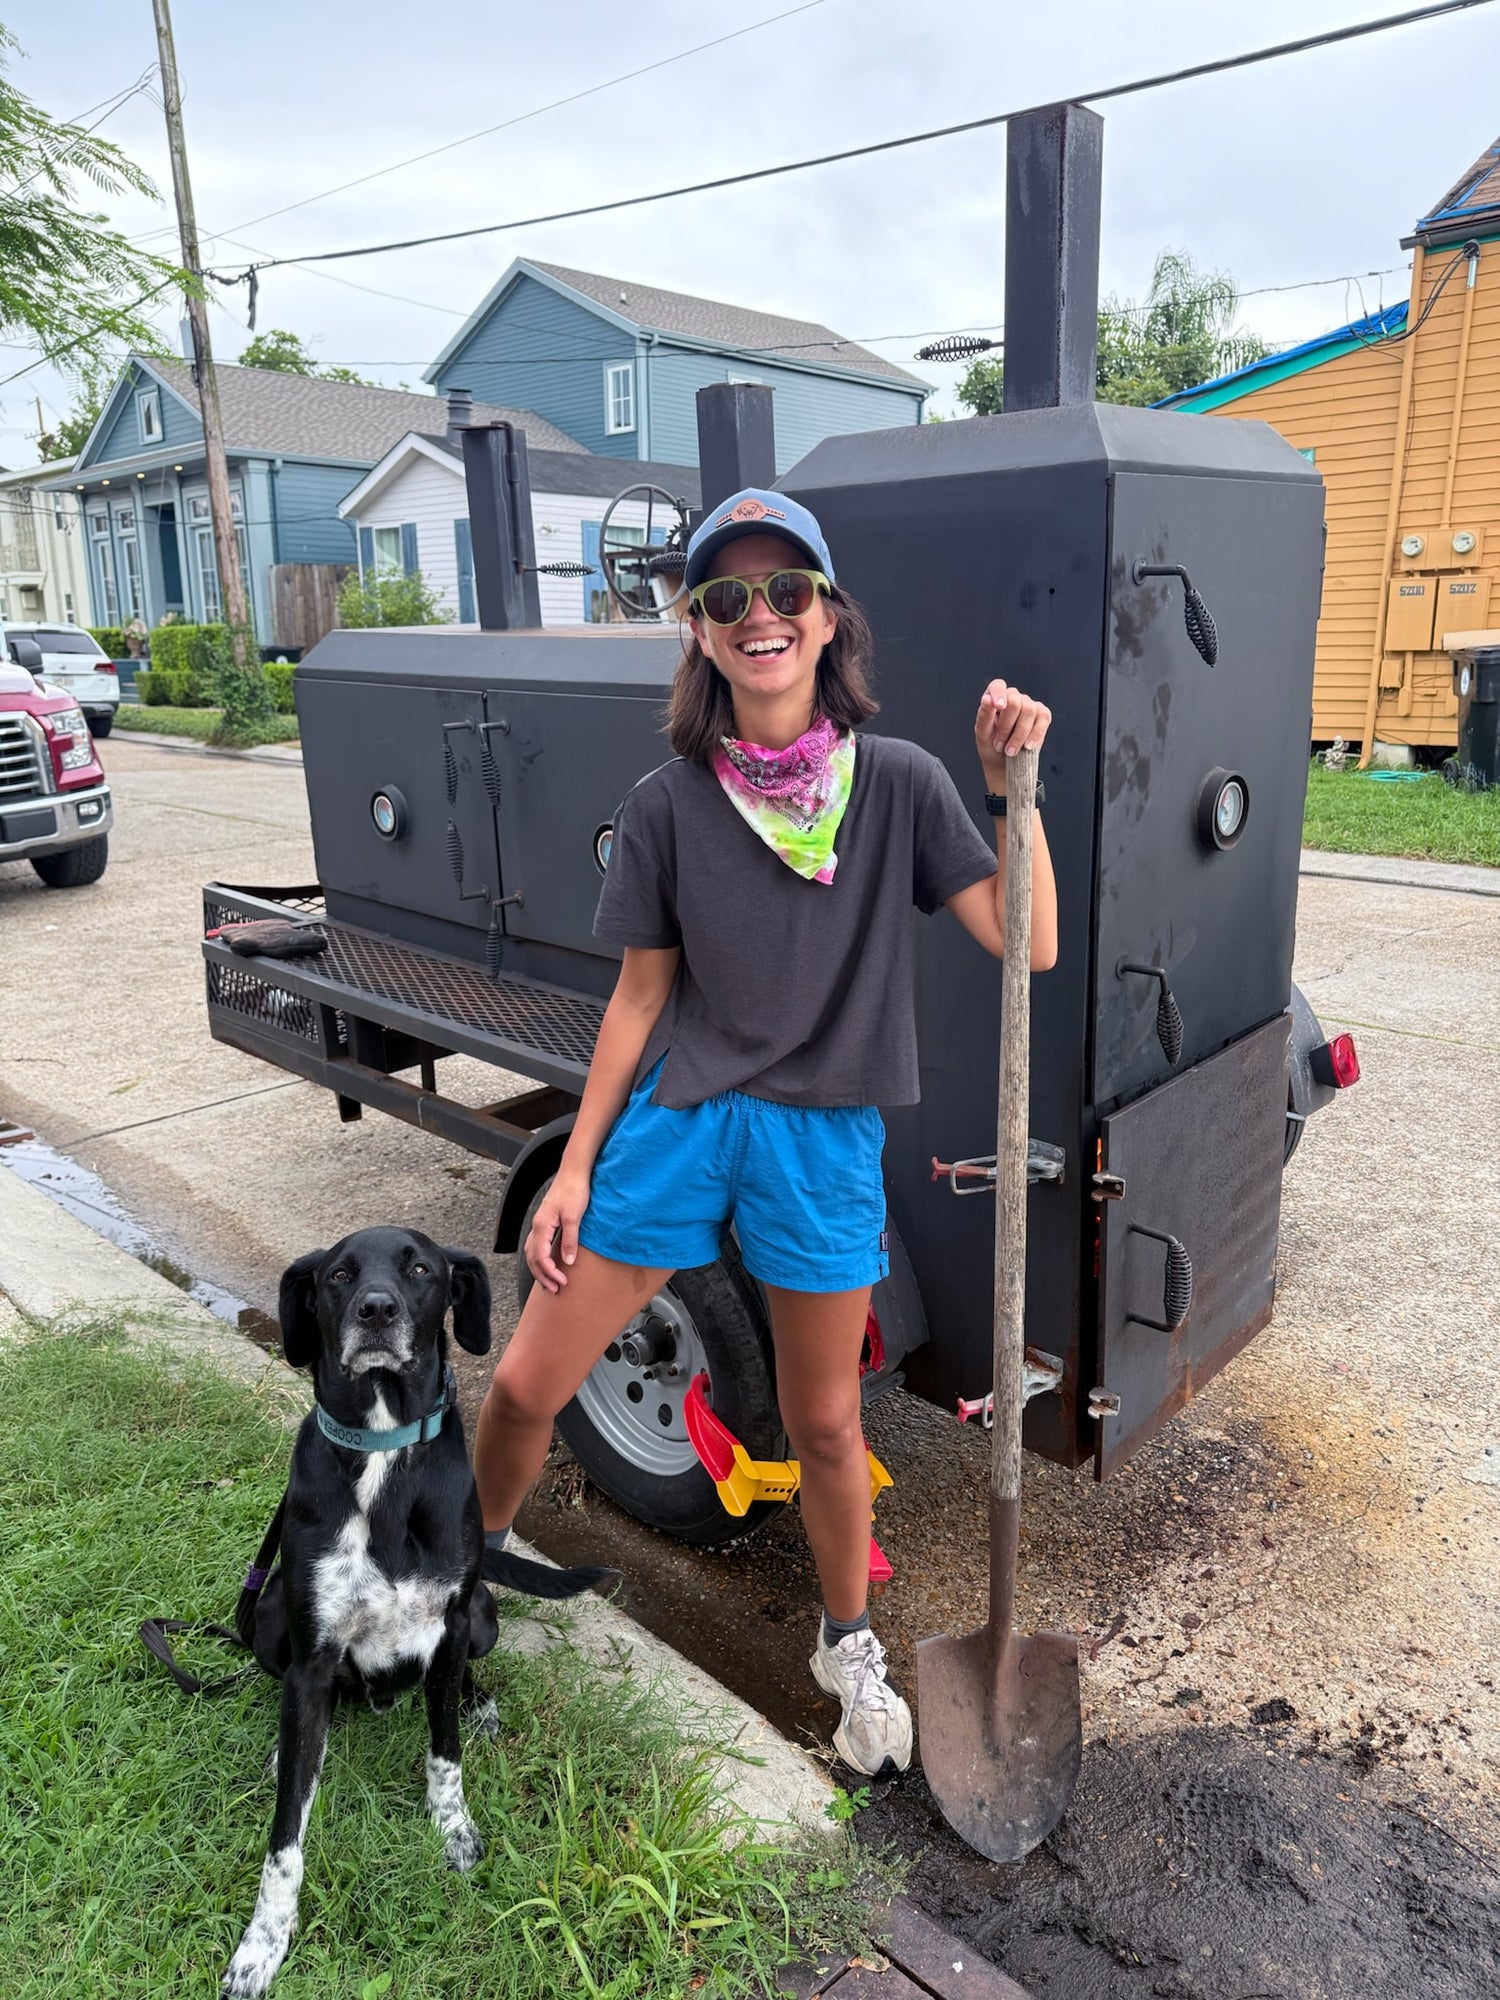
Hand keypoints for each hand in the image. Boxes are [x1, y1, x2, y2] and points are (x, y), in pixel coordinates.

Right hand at [524, 1170, 591, 1293]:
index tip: (562, 1282)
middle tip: (555, 1290)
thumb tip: (568, 1262)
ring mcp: (539, 1223)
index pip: (540, 1256)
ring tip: (550, 1282)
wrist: (573, 1172)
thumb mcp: (575, 1216)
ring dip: (539, 1269)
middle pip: (532, 1257)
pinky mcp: (545, 1221)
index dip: (550, 1272)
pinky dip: (539, 1258)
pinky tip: (547, 1263)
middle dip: (542, 1276)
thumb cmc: (574, 1190)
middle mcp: (537, 1225)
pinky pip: (536, 1245)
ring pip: (531, 1252)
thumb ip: (570, 1240)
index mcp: (542, 1225)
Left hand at [975, 680, 1050, 789]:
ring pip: (1029, 711)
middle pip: (1015, 702)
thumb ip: (984, 715)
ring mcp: (1029, 705)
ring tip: (1010, 751)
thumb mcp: (983, 733)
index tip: (999, 706)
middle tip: (999, 745)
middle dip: (1006, 727)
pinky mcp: (1043, 715)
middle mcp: (1013, 697)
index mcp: (995, 697)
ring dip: (1019, 735)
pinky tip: (1028, 746)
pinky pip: (1043, 719)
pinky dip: (1035, 735)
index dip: (999, 694)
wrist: (1004, 763)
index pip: (998, 686)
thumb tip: (987, 698)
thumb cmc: (991, 745)